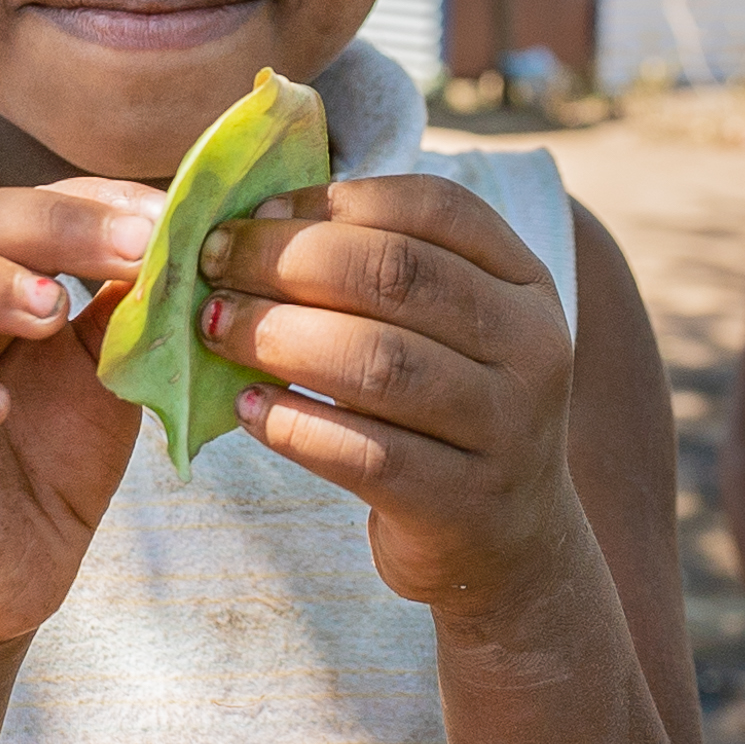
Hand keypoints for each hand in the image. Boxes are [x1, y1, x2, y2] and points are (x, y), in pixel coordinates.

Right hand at [0, 179, 161, 649]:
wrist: (17, 573)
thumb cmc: (55, 460)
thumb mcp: (106, 375)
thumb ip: (126, 308)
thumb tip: (180, 233)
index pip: (14, 205)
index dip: (88, 202)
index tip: (165, 220)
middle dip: (44, 226)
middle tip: (130, 251)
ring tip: (50, 312)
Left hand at [193, 177, 582, 610]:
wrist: (508, 542)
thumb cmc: (446, 410)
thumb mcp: (450, 329)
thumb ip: (381, 269)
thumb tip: (251, 219)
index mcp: (525, 283)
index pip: (434, 207)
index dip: (334, 201)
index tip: (254, 211)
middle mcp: (532, 347)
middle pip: (398, 275)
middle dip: (287, 261)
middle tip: (212, 266)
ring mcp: (506, 430)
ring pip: (379, 363)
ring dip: (279, 337)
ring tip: (214, 330)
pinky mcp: (462, 504)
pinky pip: (365, 454)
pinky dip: (294, 425)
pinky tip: (246, 409)